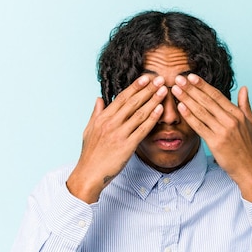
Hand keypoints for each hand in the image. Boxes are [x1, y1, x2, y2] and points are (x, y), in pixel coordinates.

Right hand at [67, 75, 166, 202]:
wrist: (89, 174)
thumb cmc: (90, 154)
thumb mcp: (89, 130)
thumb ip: (96, 113)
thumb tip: (99, 99)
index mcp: (102, 118)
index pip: (121, 98)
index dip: (135, 87)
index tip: (145, 78)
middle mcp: (111, 123)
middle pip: (132, 102)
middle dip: (147, 89)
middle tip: (159, 79)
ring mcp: (119, 134)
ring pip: (139, 114)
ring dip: (153, 101)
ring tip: (163, 91)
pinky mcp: (126, 146)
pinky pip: (142, 130)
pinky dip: (152, 119)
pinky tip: (160, 110)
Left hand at [171, 74, 251, 200]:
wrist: (249, 168)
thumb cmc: (249, 147)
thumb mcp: (251, 122)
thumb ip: (245, 104)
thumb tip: (244, 88)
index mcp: (237, 114)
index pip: (217, 95)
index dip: (203, 85)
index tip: (191, 77)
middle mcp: (230, 120)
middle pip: (207, 100)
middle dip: (191, 89)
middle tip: (178, 78)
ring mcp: (223, 131)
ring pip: (201, 111)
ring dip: (187, 99)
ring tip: (176, 90)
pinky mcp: (216, 142)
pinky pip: (199, 126)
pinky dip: (189, 116)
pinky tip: (181, 107)